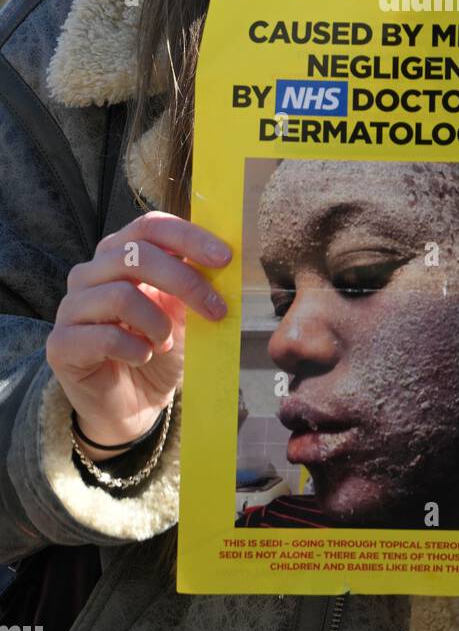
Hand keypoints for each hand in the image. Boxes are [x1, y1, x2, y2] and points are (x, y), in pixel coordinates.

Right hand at [46, 211, 232, 457]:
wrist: (134, 404)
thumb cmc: (160, 350)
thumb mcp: (184, 312)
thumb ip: (195, 283)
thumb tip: (223, 260)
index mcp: (120, 253)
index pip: (149, 226)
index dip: (188, 237)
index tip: (224, 258)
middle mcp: (90, 273)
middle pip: (136, 255)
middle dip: (184, 281)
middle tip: (217, 310)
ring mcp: (71, 307)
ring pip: (120, 296)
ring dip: (158, 323)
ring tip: (166, 343)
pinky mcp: (61, 344)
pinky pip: (105, 337)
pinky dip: (137, 349)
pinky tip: (144, 357)